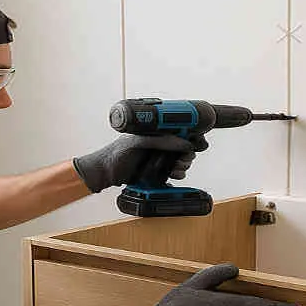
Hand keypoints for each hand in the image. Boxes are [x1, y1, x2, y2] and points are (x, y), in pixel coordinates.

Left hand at [73, 133, 208, 192]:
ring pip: (181, 160)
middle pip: (184, 147)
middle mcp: (159, 144)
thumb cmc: (117, 153)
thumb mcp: (139, 142)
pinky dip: (178, 174)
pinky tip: (175, 175)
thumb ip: (161, 140)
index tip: (199, 142)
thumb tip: (184, 142)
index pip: (180, 130)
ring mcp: (159, 158)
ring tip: (177, 169)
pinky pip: (174, 173)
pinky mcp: (158, 173)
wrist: (105, 174)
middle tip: (184, 159)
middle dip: (188, 153)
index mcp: (155, 132)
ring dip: (183, 165)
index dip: (192, 135)